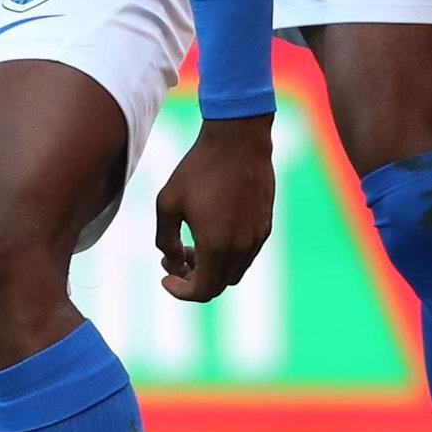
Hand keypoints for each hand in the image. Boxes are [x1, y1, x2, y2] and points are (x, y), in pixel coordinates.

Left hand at [152, 116, 275, 301]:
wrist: (237, 140)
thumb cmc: (198, 169)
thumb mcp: (168, 202)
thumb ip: (165, 239)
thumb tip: (171, 260)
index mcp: (217, 246)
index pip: (201, 290)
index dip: (180, 291)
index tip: (165, 276)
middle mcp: (242, 248)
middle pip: (217, 285)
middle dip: (192, 279)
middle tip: (173, 260)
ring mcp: (257, 237)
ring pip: (233, 272)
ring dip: (211, 268)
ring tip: (190, 246)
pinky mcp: (265, 225)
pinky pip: (245, 255)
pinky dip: (226, 256)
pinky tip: (211, 233)